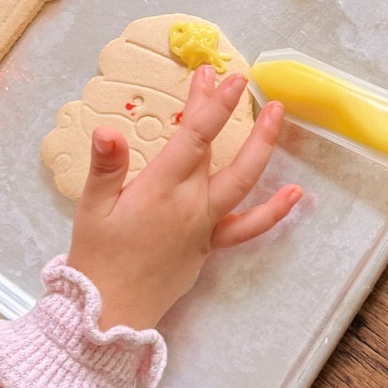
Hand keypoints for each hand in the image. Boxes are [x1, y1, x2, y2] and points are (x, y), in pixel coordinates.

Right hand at [67, 67, 300, 332]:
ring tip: (276, 114)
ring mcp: (206, 225)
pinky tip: (296, 193)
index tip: (220, 76)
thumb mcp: (92, 209)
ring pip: (243, 182)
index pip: (193, 138)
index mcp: (160, 189)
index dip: (209, 104)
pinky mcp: (212, 245)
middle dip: (226, 110)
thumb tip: (108, 130)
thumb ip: (105, 167)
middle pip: (216, 149)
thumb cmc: (97, 257)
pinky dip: (273, 210)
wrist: (111, 312)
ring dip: (262, 146)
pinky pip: (248, 227)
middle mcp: (190, 204)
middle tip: (239, 79)